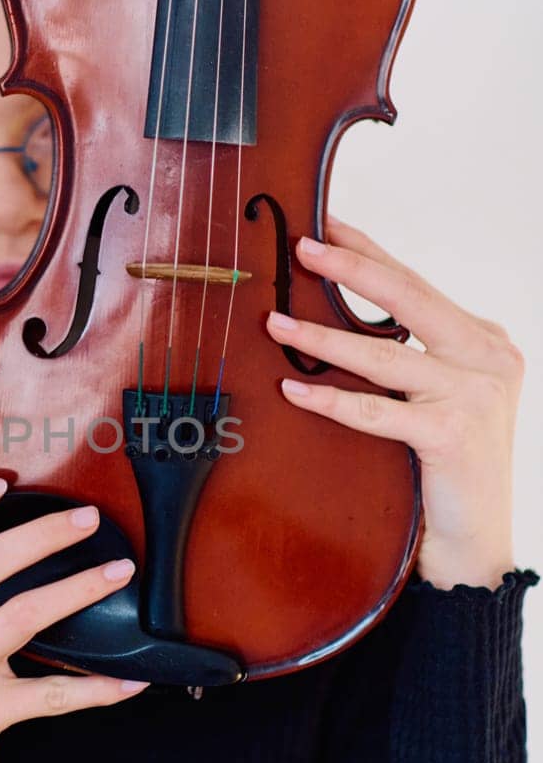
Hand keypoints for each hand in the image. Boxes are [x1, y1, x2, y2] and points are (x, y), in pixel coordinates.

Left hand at [264, 215, 523, 590]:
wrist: (476, 541)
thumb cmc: (446, 468)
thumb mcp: (436, 397)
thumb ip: (408, 357)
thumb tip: (337, 320)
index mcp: (483, 339)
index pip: (415, 283)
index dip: (368, 251)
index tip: (324, 222)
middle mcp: (488, 356)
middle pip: (407, 297)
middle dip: (349, 267)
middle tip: (299, 246)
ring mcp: (474, 393)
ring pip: (384, 353)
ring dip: (322, 336)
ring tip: (274, 322)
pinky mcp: (452, 432)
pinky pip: (377, 410)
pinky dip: (331, 400)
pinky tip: (293, 390)